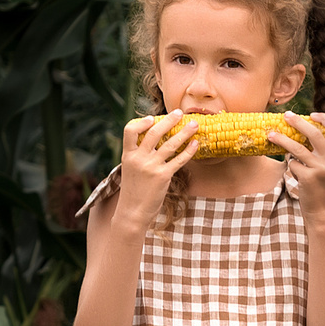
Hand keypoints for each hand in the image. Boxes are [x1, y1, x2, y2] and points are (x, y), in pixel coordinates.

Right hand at [86, 110, 197, 246]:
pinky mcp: (162, 176)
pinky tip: (196, 144)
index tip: (152, 118)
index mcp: (127, 155)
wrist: (132, 213)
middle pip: (154, 132)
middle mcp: (138, 158)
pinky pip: (179, 159)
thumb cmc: (133, 191)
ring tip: (195, 123)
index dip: (141, 122)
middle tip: (180, 112)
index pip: (129, 129)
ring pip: (170, 144)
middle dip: (169, 120)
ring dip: (184, 132)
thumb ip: (138, 156)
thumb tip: (152, 142)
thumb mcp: (130, 170)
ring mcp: (150, 167)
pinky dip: (189, 150)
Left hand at [270, 111, 324, 216]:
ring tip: (270, 134)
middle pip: (314, 133)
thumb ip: (323, 155)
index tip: (312, 114)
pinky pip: (293, 165)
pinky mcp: (308, 178)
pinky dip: (290, 166)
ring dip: (282, 139)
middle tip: (286, 116)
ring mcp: (320, 169)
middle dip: (298, 122)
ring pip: (297, 148)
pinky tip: (293, 172)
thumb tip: (304, 138)